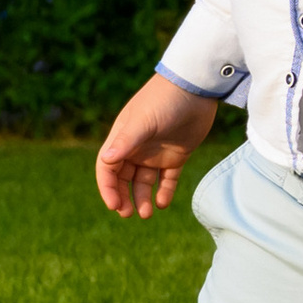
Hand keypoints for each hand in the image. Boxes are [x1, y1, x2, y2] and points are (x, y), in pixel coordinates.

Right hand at [96, 73, 220, 217]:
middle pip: (124, 179)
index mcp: (123, 139)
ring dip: (143, 198)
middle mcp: (136, 148)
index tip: (114, 205)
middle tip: (129, 213)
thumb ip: (126, 142)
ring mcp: (156, 153)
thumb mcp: (144, 121)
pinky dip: (164, 192)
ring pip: (144, 182)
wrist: (196, 88)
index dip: (108, 188)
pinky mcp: (177, 155)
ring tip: (147, 214)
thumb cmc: (164, 100)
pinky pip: (168, 179)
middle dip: (124, 197)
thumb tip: (106, 160)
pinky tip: (163, 203)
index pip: (108, 168)